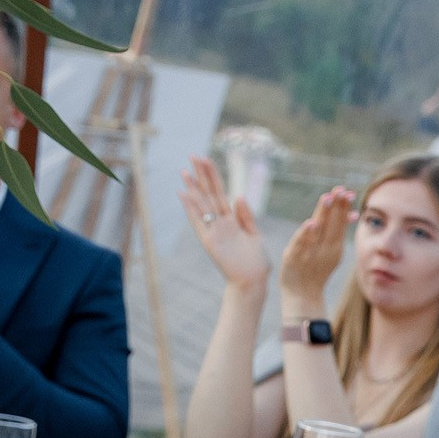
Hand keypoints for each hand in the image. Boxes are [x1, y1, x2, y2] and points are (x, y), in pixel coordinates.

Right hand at [180, 156, 269, 288]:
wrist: (253, 282)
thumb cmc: (255, 262)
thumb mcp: (255, 235)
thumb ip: (246, 216)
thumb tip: (237, 195)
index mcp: (232, 220)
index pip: (221, 193)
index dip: (213, 176)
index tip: (206, 159)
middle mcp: (220, 223)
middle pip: (209, 194)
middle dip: (202, 175)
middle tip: (193, 155)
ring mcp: (214, 231)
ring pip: (202, 205)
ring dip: (193, 188)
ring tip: (185, 171)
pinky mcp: (210, 241)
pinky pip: (198, 222)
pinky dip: (190, 208)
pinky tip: (183, 194)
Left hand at [280, 187, 355, 312]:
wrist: (303, 295)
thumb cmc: (316, 269)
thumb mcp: (332, 252)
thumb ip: (338, 232)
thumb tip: (352, 214)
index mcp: (334, 246)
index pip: (340, 223)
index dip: (343, 207)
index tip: (346, 192)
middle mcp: (325, 248)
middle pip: (332, 224)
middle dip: (336, 206)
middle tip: (340, 190)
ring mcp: (310, 253)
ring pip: (318, 230)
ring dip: (323, 214)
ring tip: (327, 199)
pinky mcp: (295, 258)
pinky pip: (301, 244)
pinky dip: (306, 234)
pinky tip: (311, 223)